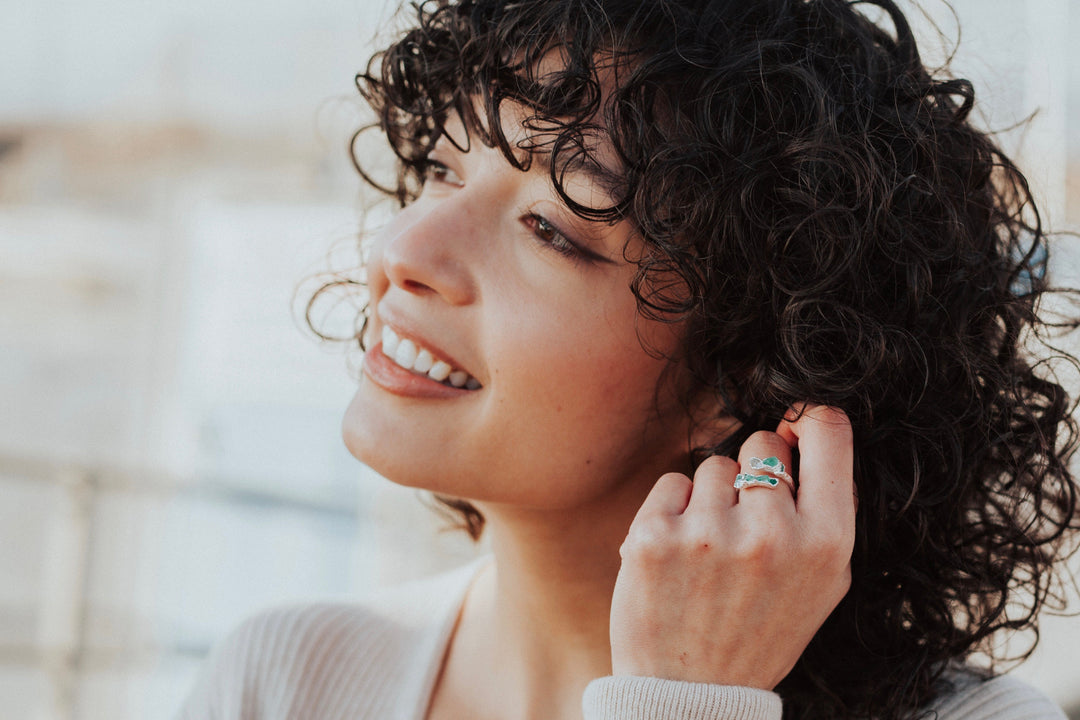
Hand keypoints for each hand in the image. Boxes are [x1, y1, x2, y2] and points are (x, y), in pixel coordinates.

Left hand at [609, 404, 854, 689]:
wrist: (692, 694)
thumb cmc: (761, 630)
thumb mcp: (821, 583)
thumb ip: (825, 509)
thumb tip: (807, 427)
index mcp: (826, 545)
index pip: (829, 433)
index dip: (810, 418)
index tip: (795, 426)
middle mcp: (771, 535)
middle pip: (762, 442)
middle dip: (753, 473)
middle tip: (744, 526)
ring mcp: (708, 535)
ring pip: (713, 464)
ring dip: (709, 498)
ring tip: (710, 554)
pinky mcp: (653, 537)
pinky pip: (671, 482)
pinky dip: (672, 510)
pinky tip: (678, 555)